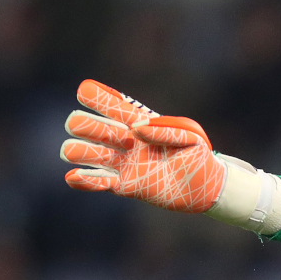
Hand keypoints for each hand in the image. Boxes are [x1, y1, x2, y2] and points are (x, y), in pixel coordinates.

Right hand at [60, 79, 225, 212]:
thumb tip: (136, 129)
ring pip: (87, 153)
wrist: (206, 188)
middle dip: (86, 126)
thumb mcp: (190, 137)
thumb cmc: (199, 156)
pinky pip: (98, 183)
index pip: (111, 106)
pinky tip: (73, 176)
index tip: (83, 91)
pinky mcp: (125, 186)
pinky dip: (84, 181)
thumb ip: (165, 130)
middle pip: (90, 127)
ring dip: (76, 151)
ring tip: (73, 152)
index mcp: (138, 123)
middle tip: (109, 135)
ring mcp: (123, 164)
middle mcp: (125, 142)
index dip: (94, 96)